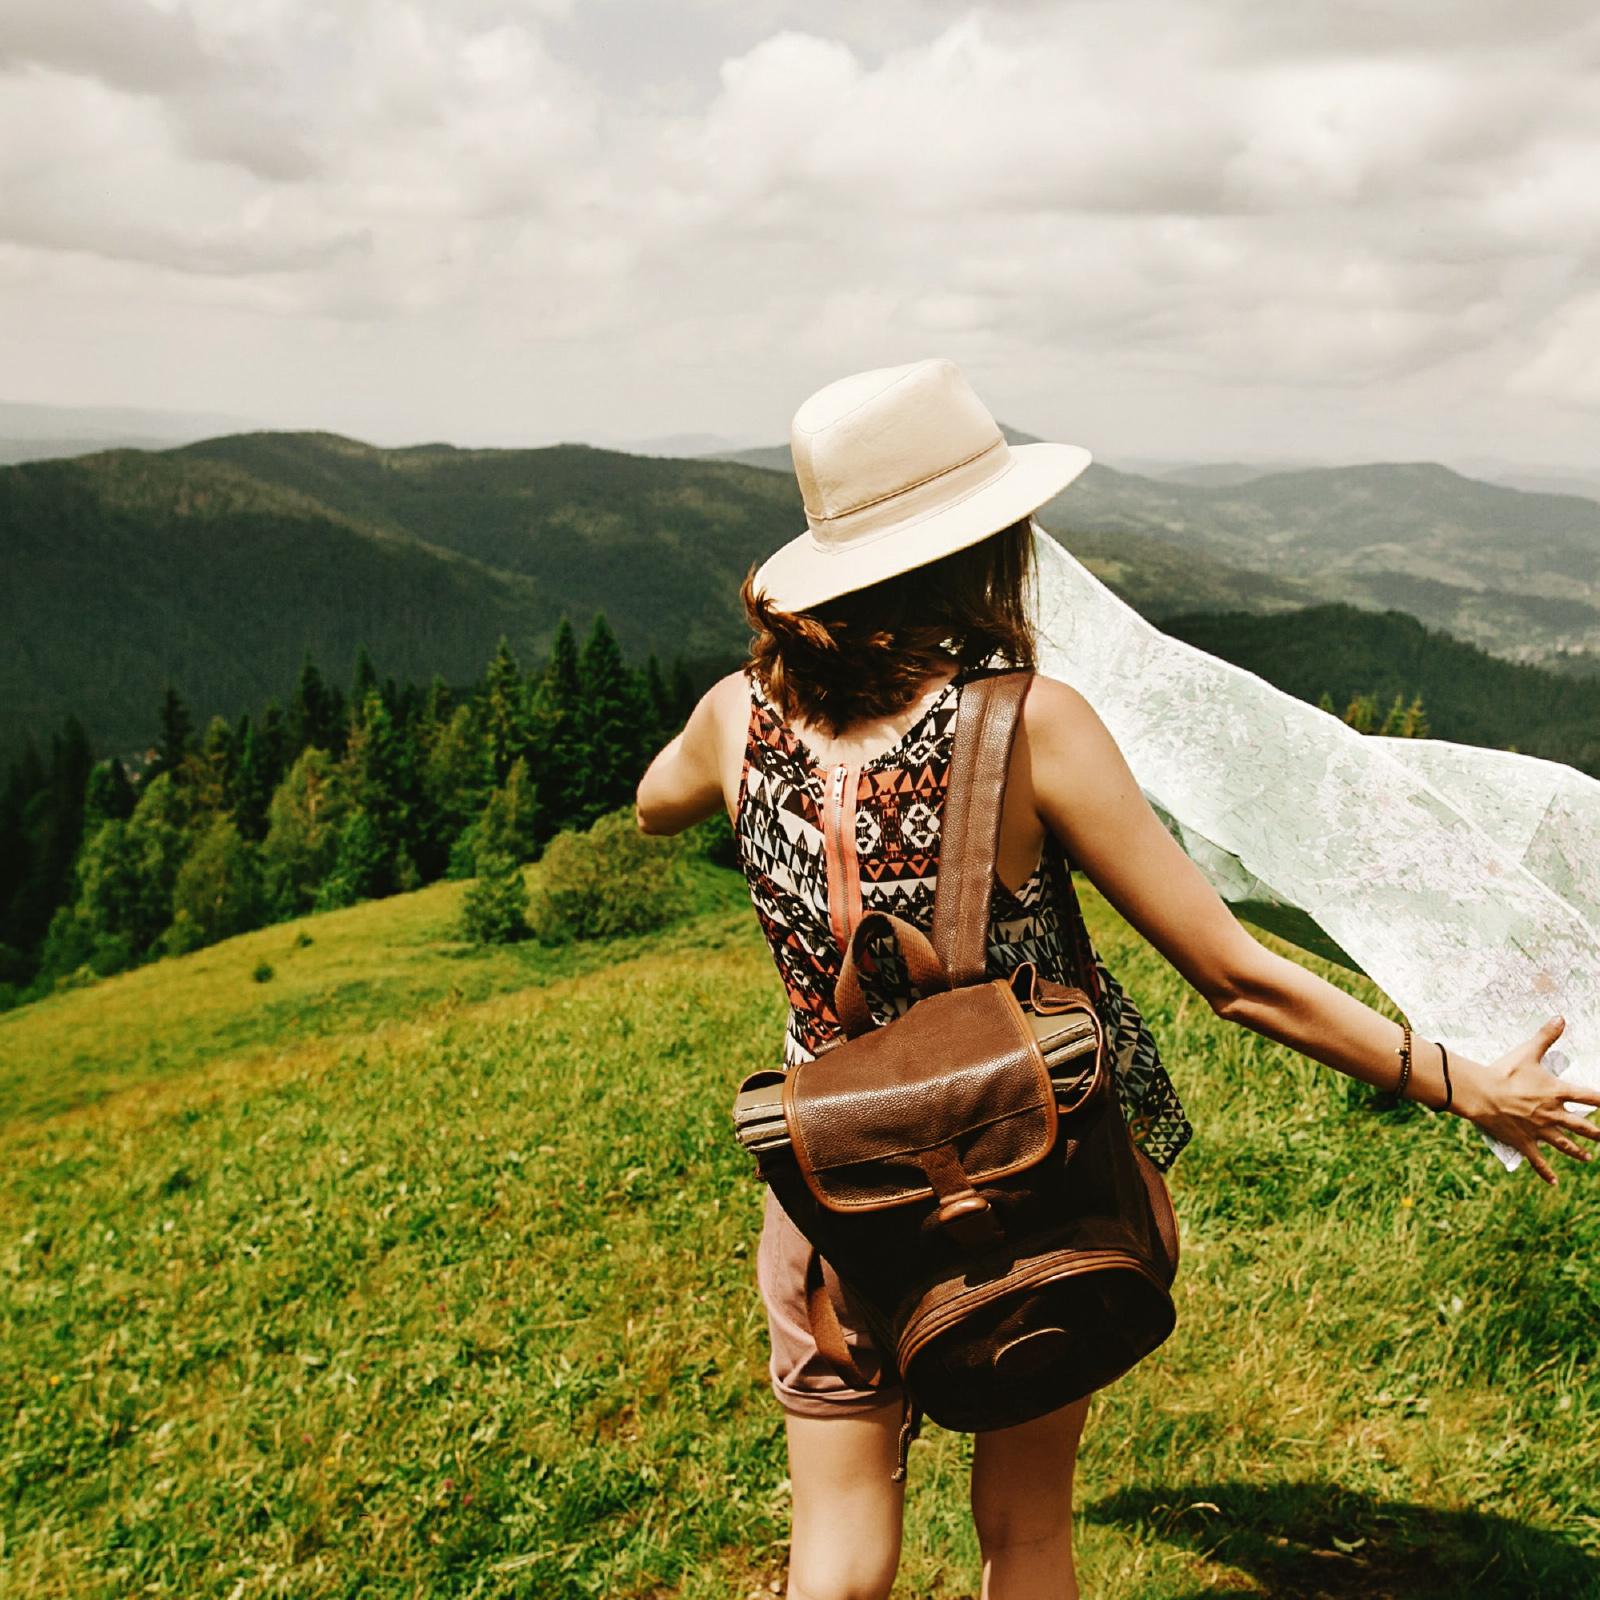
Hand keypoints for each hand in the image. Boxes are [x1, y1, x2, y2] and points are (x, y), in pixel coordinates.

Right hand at [1450, 1017, 1599, 1184]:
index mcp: (1556, 1092)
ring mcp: (1539, 1130)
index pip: (1590, 1097)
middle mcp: (1553, 1114)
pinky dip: (1545, 1171)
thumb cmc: (1504, 1071)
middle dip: (1598, 1133)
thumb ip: (1546, 1036)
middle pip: (1583, 1126)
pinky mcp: (1524, 1141)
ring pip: (1565, 1144)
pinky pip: (1538, 1160)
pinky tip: (1553, 1181)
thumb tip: (1561, 1017)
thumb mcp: (1527, 1052)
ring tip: (1588, 1158)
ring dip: (1578, 1152)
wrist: (1480, 1092)